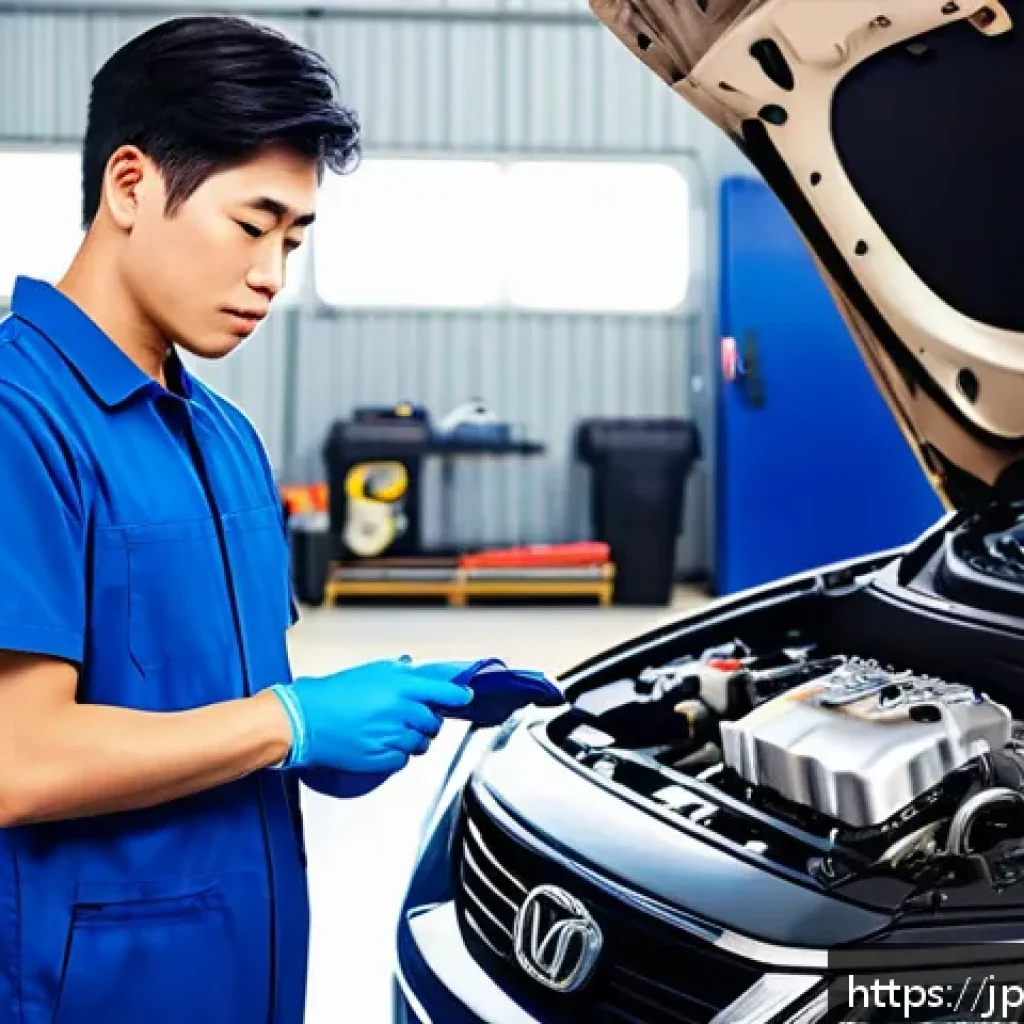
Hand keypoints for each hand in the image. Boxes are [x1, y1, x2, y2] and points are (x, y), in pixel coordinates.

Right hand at [270, 659, 471, 772]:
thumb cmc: (332, 694)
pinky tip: (381, 744)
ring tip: (390, 730)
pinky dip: (396, 754)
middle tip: (411, 717)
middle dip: (427, 720)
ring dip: (412, 739)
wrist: (304, 720)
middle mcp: (400, 710)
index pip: (443, 691)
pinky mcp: (381, 757)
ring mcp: (392, 735)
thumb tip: (419, 674)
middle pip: (433, 721)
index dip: (457, 695)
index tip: (464, 697)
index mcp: (400, 685)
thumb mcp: (371, 672)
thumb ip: (400, 674)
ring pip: (420, 743)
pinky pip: (403, 759)